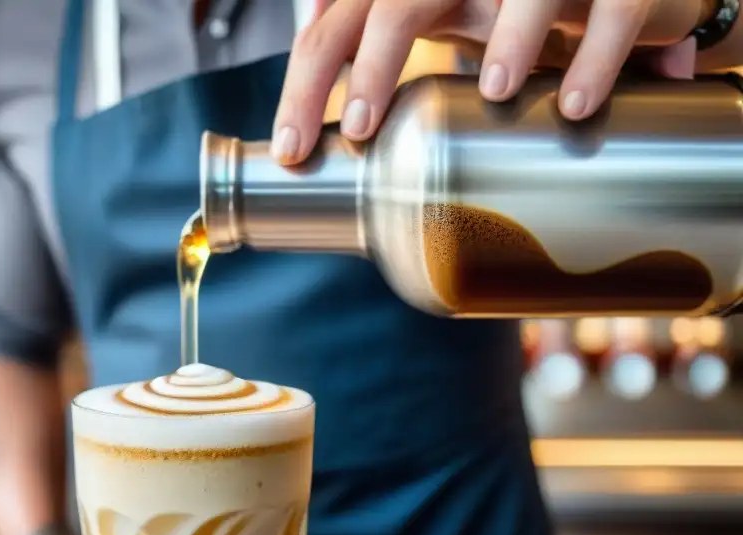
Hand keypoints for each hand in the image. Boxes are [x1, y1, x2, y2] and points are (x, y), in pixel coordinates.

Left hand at [273, 0, 702, 164]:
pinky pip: (611, 8)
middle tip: (363, 130)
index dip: (307, 85)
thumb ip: (394, 72)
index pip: (337, 27)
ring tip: (494, 90)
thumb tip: (339, 151)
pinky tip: (578, 105)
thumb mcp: (446, 34)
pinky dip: (596, 53)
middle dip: (372, 65)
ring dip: (507, 36)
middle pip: (396, 1)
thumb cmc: (517, 16)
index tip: (292, 151)